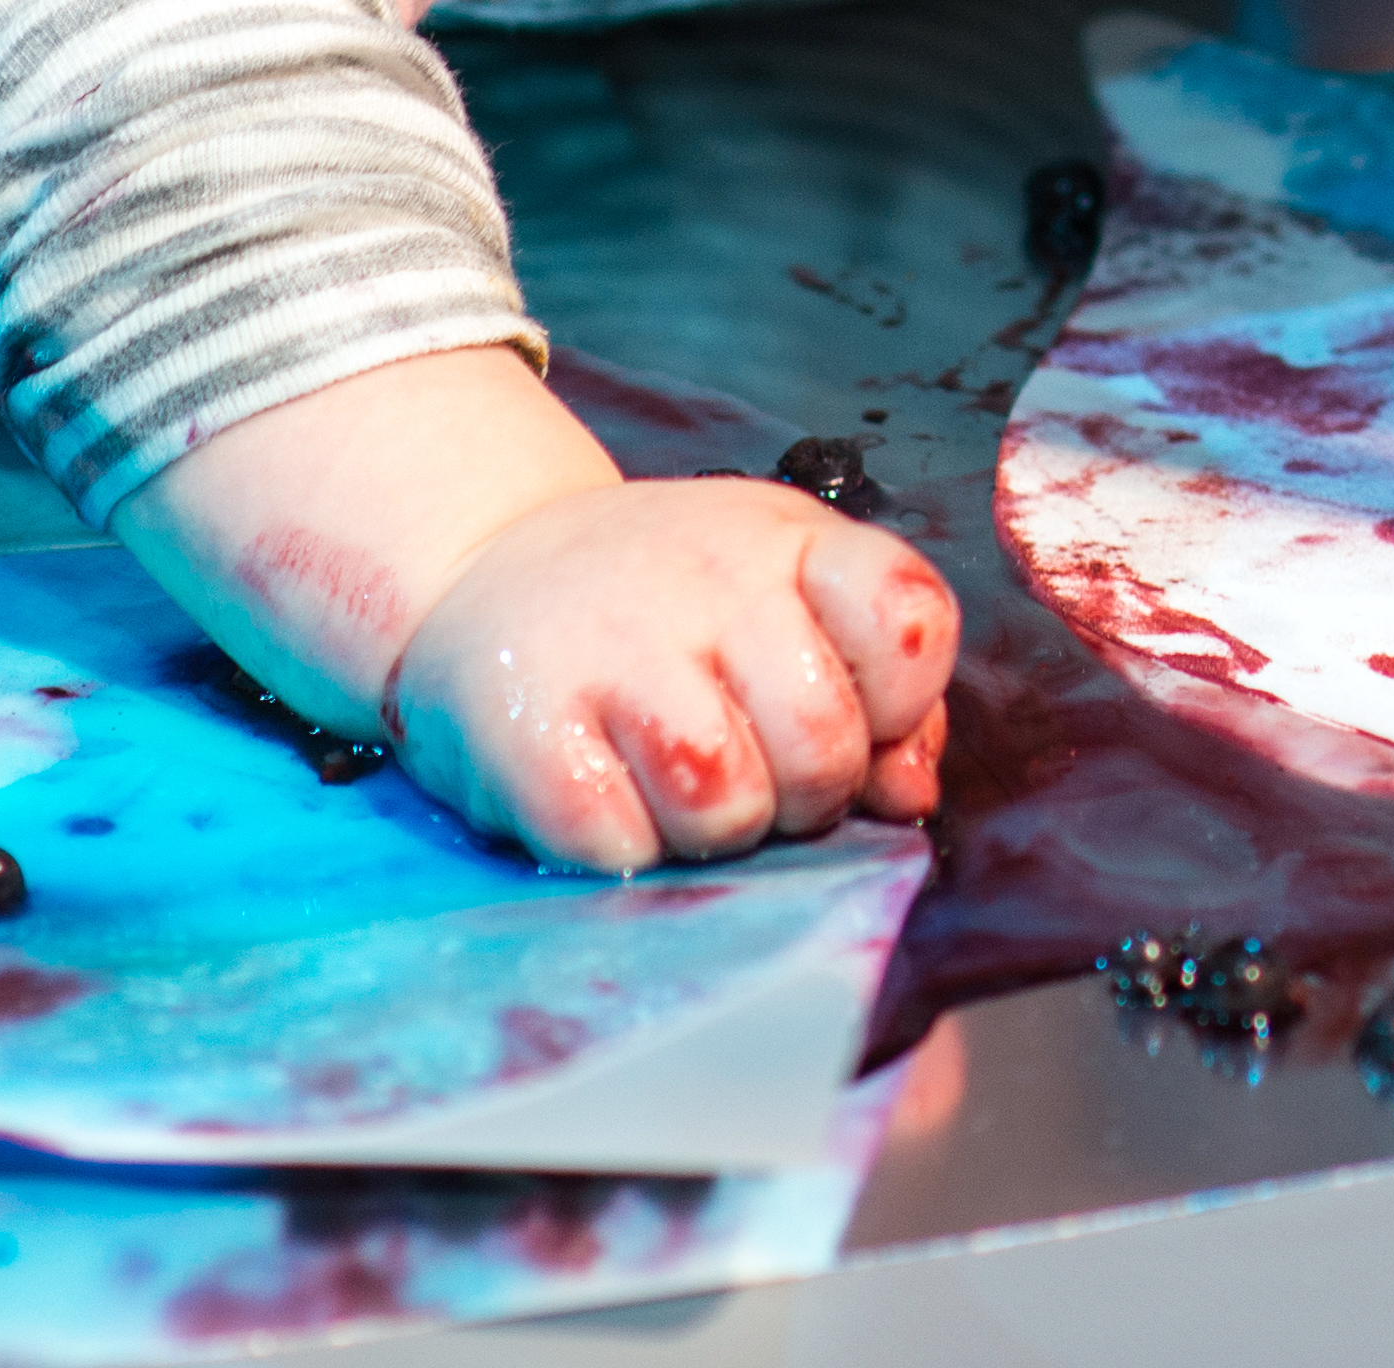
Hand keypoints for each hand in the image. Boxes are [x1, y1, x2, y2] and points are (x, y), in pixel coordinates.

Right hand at [126, 345, 953, 873]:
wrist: (484, 565)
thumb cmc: (664, 608)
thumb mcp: (783, 602)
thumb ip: (871, 692)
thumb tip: (909, 795)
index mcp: (792, 543)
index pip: (909, 622)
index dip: (899, 702)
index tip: (856, 713)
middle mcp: (708, 578)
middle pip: (822, 743)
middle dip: (806, 793)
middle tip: (756, 771)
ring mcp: (614, 648)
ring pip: (725, 803)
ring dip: (714, 829)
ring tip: (679, 787)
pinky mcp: (527, 727)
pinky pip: (619, 842)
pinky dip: (625, 849)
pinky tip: (608, 798)